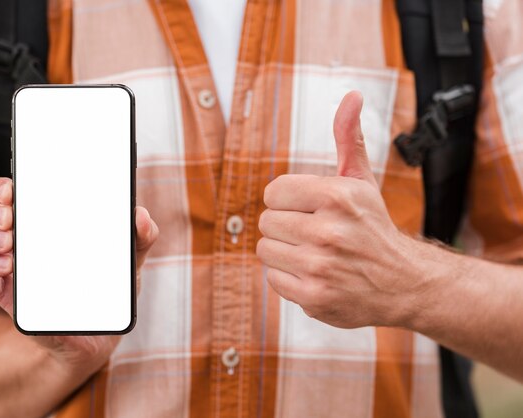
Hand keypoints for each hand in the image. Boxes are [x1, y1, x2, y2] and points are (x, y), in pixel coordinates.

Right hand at [0, 177, 158, 372]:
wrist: (97, 336)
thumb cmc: (107, 289)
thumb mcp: (129, 261)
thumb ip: (141, 236)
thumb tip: (140, 216)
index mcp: (40, 222)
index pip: (4, 192)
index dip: (0, 186)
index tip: (14, 192)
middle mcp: (15, 239)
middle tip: (10, 218)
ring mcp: (4, 266)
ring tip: (8, 243)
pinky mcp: (2, 294)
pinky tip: (8, 268)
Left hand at [257, 91, 427, 328]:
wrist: (404, 283)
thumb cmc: (373, 228)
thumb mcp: (362, 181)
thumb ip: (348, 138)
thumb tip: (351, 95)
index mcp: (337, 195)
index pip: (273, 191)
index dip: (287, 200)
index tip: (307, 209)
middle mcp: (328, 230)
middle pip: (266, 221)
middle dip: (286, 226)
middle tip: (312, 233)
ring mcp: (320, 266)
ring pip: (266, 249)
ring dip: (285, 251)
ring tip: (313, 253)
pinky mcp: (313, 297)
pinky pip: (273, 277)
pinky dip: (289, 276)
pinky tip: (315, 274)